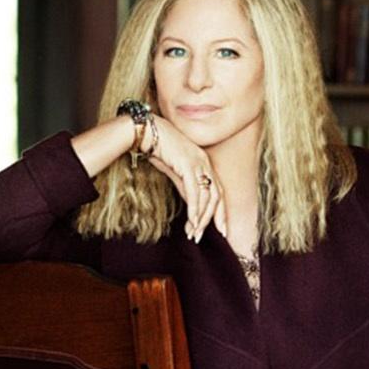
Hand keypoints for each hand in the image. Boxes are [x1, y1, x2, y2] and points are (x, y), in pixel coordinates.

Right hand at [142, 115, 228, 243]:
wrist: (148, 132)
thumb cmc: (160, 149)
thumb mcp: (176, 172)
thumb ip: (185, 187)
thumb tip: (193, 206)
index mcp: (205, 164)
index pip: (218, 192)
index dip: (220, 212)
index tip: (221, 229)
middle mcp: (206, 163)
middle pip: (216, 197)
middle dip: (212, 219)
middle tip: (202, 236)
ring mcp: (199, 163)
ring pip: (206, 197)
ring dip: (200, 218)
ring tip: (193, 233)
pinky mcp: (188, 164)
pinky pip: (194, 192)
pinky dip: (194, 208)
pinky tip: (192, 221)